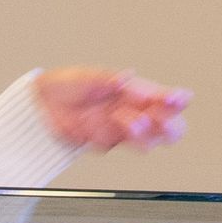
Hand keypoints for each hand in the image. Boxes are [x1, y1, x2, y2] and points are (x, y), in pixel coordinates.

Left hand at [35, 68, 190, 152]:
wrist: (41, 101)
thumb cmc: (68, 84)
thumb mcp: (92, 77)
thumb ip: (112, 80)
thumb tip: (128, 77)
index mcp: (133, 93)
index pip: (163, 100)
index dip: (175, 100)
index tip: (180, 99)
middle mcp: (129, 112)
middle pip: (163, 127)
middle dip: (168, 126)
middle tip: (163, 120)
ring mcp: (117, 129)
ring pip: (144, 141)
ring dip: (142, 134)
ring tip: (135, 123)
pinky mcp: (100, 142)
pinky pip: (110, 145)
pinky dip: (109, 137)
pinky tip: (103, 127)